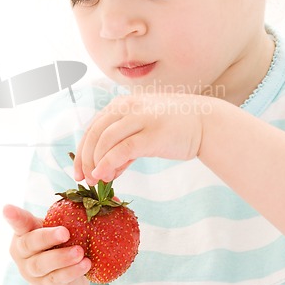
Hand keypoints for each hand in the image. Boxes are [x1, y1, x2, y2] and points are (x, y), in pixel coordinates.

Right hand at [3, 205, 91, 284]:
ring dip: (62, 257)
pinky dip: (72, 271)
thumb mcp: (55, 230)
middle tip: (65, 232)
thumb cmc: (58, 246)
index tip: (7, 208)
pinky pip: (57, 279)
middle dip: (47, 237)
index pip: (19, 223)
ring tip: (80, 252)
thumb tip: (84, 200)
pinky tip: (85, 264)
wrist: (63, 284)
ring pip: (42, 264)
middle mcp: (22, 253)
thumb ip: (62, 217)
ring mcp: (31, 272)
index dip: (13, 217)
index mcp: (23, 233)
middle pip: (30, 244)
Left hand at [73, 93, 209, 184]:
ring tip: (96, 180)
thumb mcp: (142, 132)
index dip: (81, 151)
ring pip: (105, 140)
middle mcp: (128, 106)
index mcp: (122, 104)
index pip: (92, 127)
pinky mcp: (152, 133)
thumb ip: (123, 148)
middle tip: (84, 179)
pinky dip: (109, 163)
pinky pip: (123, 148)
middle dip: (85, 158)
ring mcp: (140, 118)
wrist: (205, 122)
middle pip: (94, 133)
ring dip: (96, 162)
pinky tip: (105, 176)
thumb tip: (105, 171)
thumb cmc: (172, 128)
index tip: (79, 171)